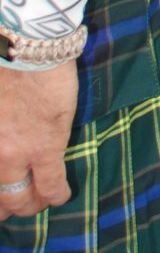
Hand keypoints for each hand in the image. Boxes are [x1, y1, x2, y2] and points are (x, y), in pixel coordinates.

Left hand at [0, 60, 77, 219]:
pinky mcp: (46, 147)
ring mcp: (16, 154)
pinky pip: (51, 184)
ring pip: (21, 198)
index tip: (2, 194)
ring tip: (39, 202)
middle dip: (7, 206)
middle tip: (14, 205)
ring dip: (30, 205)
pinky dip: (57, 194)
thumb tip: (7, 134)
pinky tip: (61, 195)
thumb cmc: (2, 63)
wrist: (25, 46)